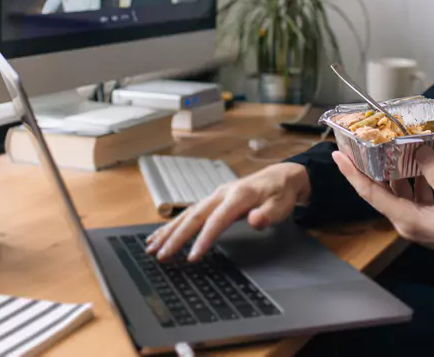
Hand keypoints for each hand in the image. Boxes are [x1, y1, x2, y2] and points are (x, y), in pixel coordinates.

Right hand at [146, 162, 310, 262]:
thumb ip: (268, 214)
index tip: (192, 257)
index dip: (204, 239)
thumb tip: (255, 220)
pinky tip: (160, 235)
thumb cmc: (280, 194)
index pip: (217, 220)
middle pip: (194, 216)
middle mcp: (221, 194)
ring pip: (187, 214)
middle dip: (176, 237)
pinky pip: (189, 213)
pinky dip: (173, 225)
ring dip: (169, 231)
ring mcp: (214, 196)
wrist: (280, 177)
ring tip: (151, 247)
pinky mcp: (212, 201)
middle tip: (161, 255)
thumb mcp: (281, 205)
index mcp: (237, 196)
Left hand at [333, 149, 433, 279]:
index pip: (371, 194)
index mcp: (408, 220)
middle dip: (366, 168)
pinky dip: (411, 176)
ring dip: (391, 169)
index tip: (338, 156)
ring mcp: (417, 220)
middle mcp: (406, 221)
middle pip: (378, 191)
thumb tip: (419, 149)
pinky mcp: (429, 218)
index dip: (352, 175)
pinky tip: (418, 160)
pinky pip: (412, 193)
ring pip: (396, 191)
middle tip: (359, 144)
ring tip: (386, 145)